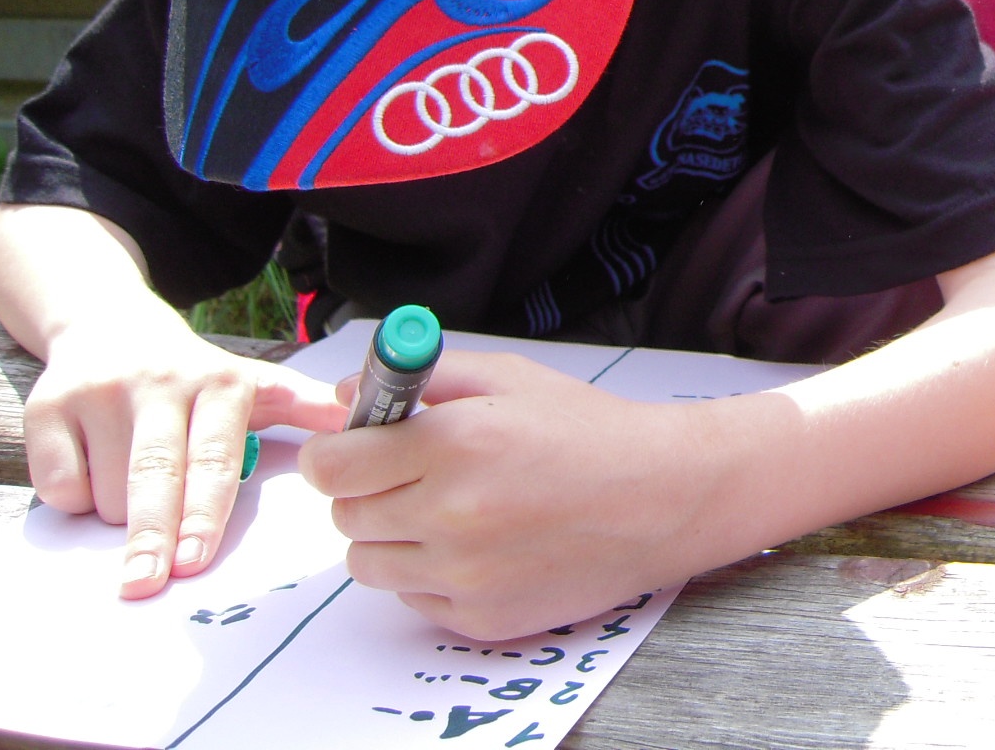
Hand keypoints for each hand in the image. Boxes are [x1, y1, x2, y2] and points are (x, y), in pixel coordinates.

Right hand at [26, 305, 344, 597]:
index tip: (196, 560)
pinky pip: (60, 483)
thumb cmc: (197, 375)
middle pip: (156, 477)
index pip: (215, 459)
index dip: (205, 512)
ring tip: (140, 495)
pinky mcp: (48, 407)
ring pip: (109, 489)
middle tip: (149, 581)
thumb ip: (309, 407)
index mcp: (222, 384)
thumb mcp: (258, 383)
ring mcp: (101, 393)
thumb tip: (370, 426)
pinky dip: (76, 498)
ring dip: (122, 517)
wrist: (109, 323)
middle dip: (153, 535)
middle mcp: (161, 384)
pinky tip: (94, 474)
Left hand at [302, 350, 736, 639]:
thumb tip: (348, 397)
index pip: (332, 465)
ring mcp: (462, 573)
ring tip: (444, 511)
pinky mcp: (478, 616)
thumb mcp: (509, 378)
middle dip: (367, 490)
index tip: (351, 449)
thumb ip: (424, 378)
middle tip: (411, 475)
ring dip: (391, 535)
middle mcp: (449, 513)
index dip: (336, 453)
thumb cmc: (588, 430)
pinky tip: (478, 545)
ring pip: (368, 562)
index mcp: (451, 443)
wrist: (661, 497)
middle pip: (345, 514)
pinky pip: (411, 598)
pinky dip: (429, 573)